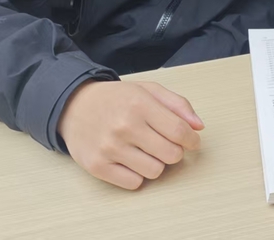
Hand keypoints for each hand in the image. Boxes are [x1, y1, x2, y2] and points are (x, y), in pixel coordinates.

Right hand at [59, 80, 204, 189]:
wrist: (74, 106)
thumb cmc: (117, 99)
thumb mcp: (148, 90)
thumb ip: (178, 105)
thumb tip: (199, 126)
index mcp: (140, 104)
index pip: (180, 131)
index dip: (192, 140)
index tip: (192, 141)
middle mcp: (125, 126)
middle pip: (171, 154)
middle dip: (175, 151)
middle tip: (166, 144)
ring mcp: (110, 148)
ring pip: (155, 171)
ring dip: (157, 163)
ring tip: (147, 151)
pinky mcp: (97, 166)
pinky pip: (134, 183)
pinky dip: (138, 175)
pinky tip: (131, 160)